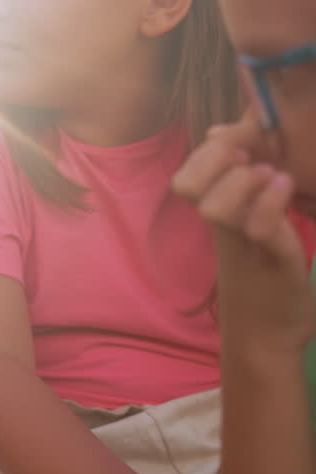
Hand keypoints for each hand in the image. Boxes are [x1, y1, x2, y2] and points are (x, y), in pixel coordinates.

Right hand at [173, 111, 315, 358]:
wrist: (265, 338)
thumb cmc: (261, 281)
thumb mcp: (248, 230)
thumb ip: (237, 190)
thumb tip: (223, 135)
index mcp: (216, 219)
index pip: (187, 176)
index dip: (207, 152)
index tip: (240, 142)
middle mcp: (221, 230)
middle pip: (187, 185)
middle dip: (216, 158)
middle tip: (248, 155)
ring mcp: (242, 246)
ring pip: (215, 207)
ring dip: (242, 182)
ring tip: (271, 175)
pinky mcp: (272, 261)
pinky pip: (259, 228)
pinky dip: (272, 203)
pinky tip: (287, 189)